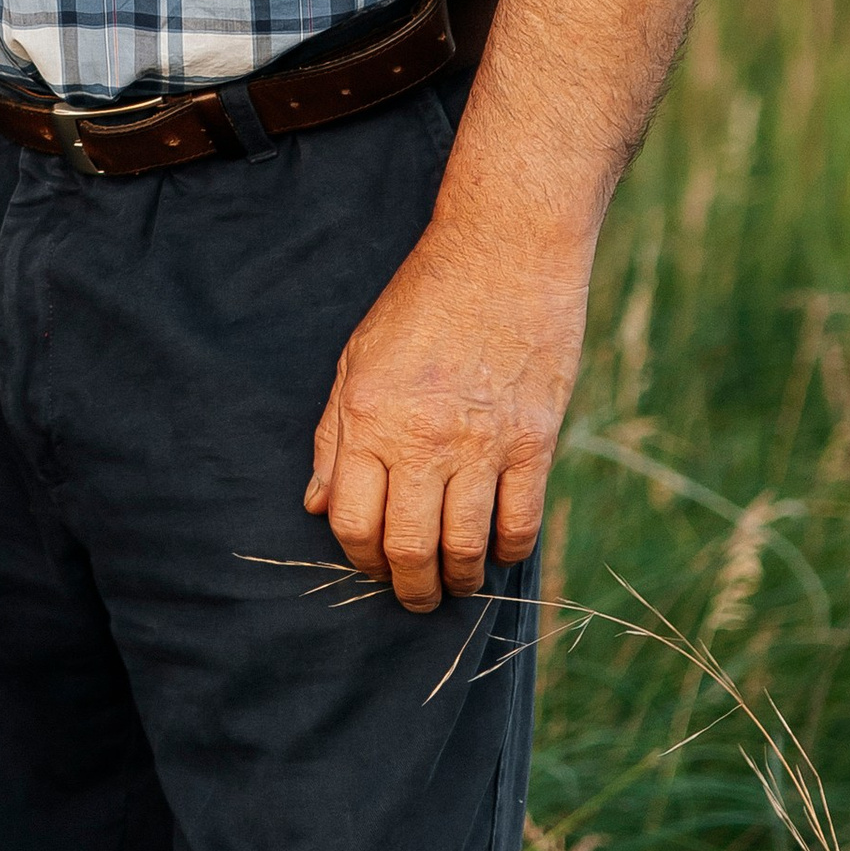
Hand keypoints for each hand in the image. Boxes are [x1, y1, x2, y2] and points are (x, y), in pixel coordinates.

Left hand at [305, 215, 589, 611]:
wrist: (503, 254)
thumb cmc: (424, 300)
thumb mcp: (358, 357)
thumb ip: (333, 435)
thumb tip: (316, 503)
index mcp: (369, 417)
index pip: (352, 522)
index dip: (359, 558)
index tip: (371, 563)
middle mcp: (421, 438)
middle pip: (408, 549)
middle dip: (409, 588)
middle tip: (415, 596)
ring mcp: (481, 445)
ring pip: (466, 548)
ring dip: (459, 580)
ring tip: (457, 582)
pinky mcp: (534, 443)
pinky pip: (519, 524)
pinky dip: (508, 552)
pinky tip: (499, 550)